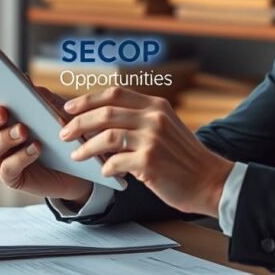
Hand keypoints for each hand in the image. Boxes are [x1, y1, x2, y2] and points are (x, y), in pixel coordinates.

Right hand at [0, 75, 92, 203]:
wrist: (76, 168)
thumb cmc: (59, 135)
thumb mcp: (53, 112)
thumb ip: (39, 98)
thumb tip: (25, 81)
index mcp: (2, 118)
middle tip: (3, 111)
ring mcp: (1, 159)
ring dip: (5, 137)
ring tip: (23, 131)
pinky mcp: (12, 178)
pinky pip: (8, 168)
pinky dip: (21, 157)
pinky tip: (36, 148)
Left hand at [60, 87, 233, 216]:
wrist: (210, 180)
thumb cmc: (184, 158)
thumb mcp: (166, 127)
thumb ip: (139, 120)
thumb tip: (100, 121)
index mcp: (156, 106)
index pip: (115, 93)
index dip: (88, 99)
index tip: (69, 107)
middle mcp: (154, 118)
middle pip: (105, 112)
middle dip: (78, 122)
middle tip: (64, 133)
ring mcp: (152, 139)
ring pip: (107, 135)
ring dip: (86, 146)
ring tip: (76, 155)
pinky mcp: (150, 161)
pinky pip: (115, 162)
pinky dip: (104, 167)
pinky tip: (102, 172)